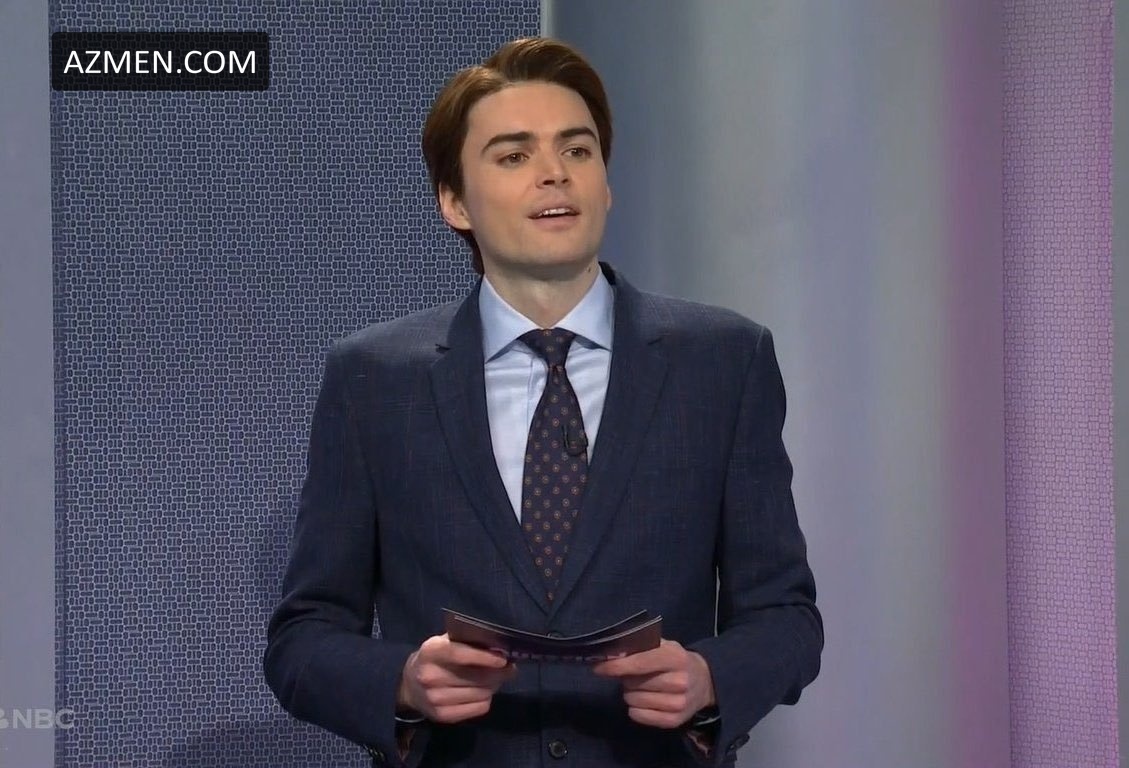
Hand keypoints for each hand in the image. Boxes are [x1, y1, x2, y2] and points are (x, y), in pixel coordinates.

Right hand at [397, 634, 516, 723]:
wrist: (410, 686)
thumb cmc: (435, 658)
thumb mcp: (444, 642)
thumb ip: (467, 641)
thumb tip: (499, 647)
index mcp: (431, 651)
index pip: (460, 654)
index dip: (484, 657)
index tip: (503, 659)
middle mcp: (430, 676)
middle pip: (476, 677)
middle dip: (498, 673)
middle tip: (508, 668)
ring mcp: (435, 699)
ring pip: (481, 693)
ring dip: (494, 686)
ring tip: (494, 679)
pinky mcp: (442, 716)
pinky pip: (479, 708)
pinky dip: (486, 699)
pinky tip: (482, 692)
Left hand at [592, 640, 715, 728]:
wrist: (704, 681)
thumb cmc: (675, 660)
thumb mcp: (663, 645)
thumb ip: (639, 646)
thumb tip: (610, 653)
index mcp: (675, 657)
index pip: (638, 663)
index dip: (615, 666)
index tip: (598, 667)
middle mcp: (679, 681)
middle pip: (632, 683)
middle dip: (626, 678)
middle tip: (635, 675)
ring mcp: (678, 703)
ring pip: (633, 701)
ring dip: (631, 693)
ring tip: (643, 688)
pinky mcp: (674, 720)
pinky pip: (638, 716)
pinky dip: (635, 709)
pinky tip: (645, 701)